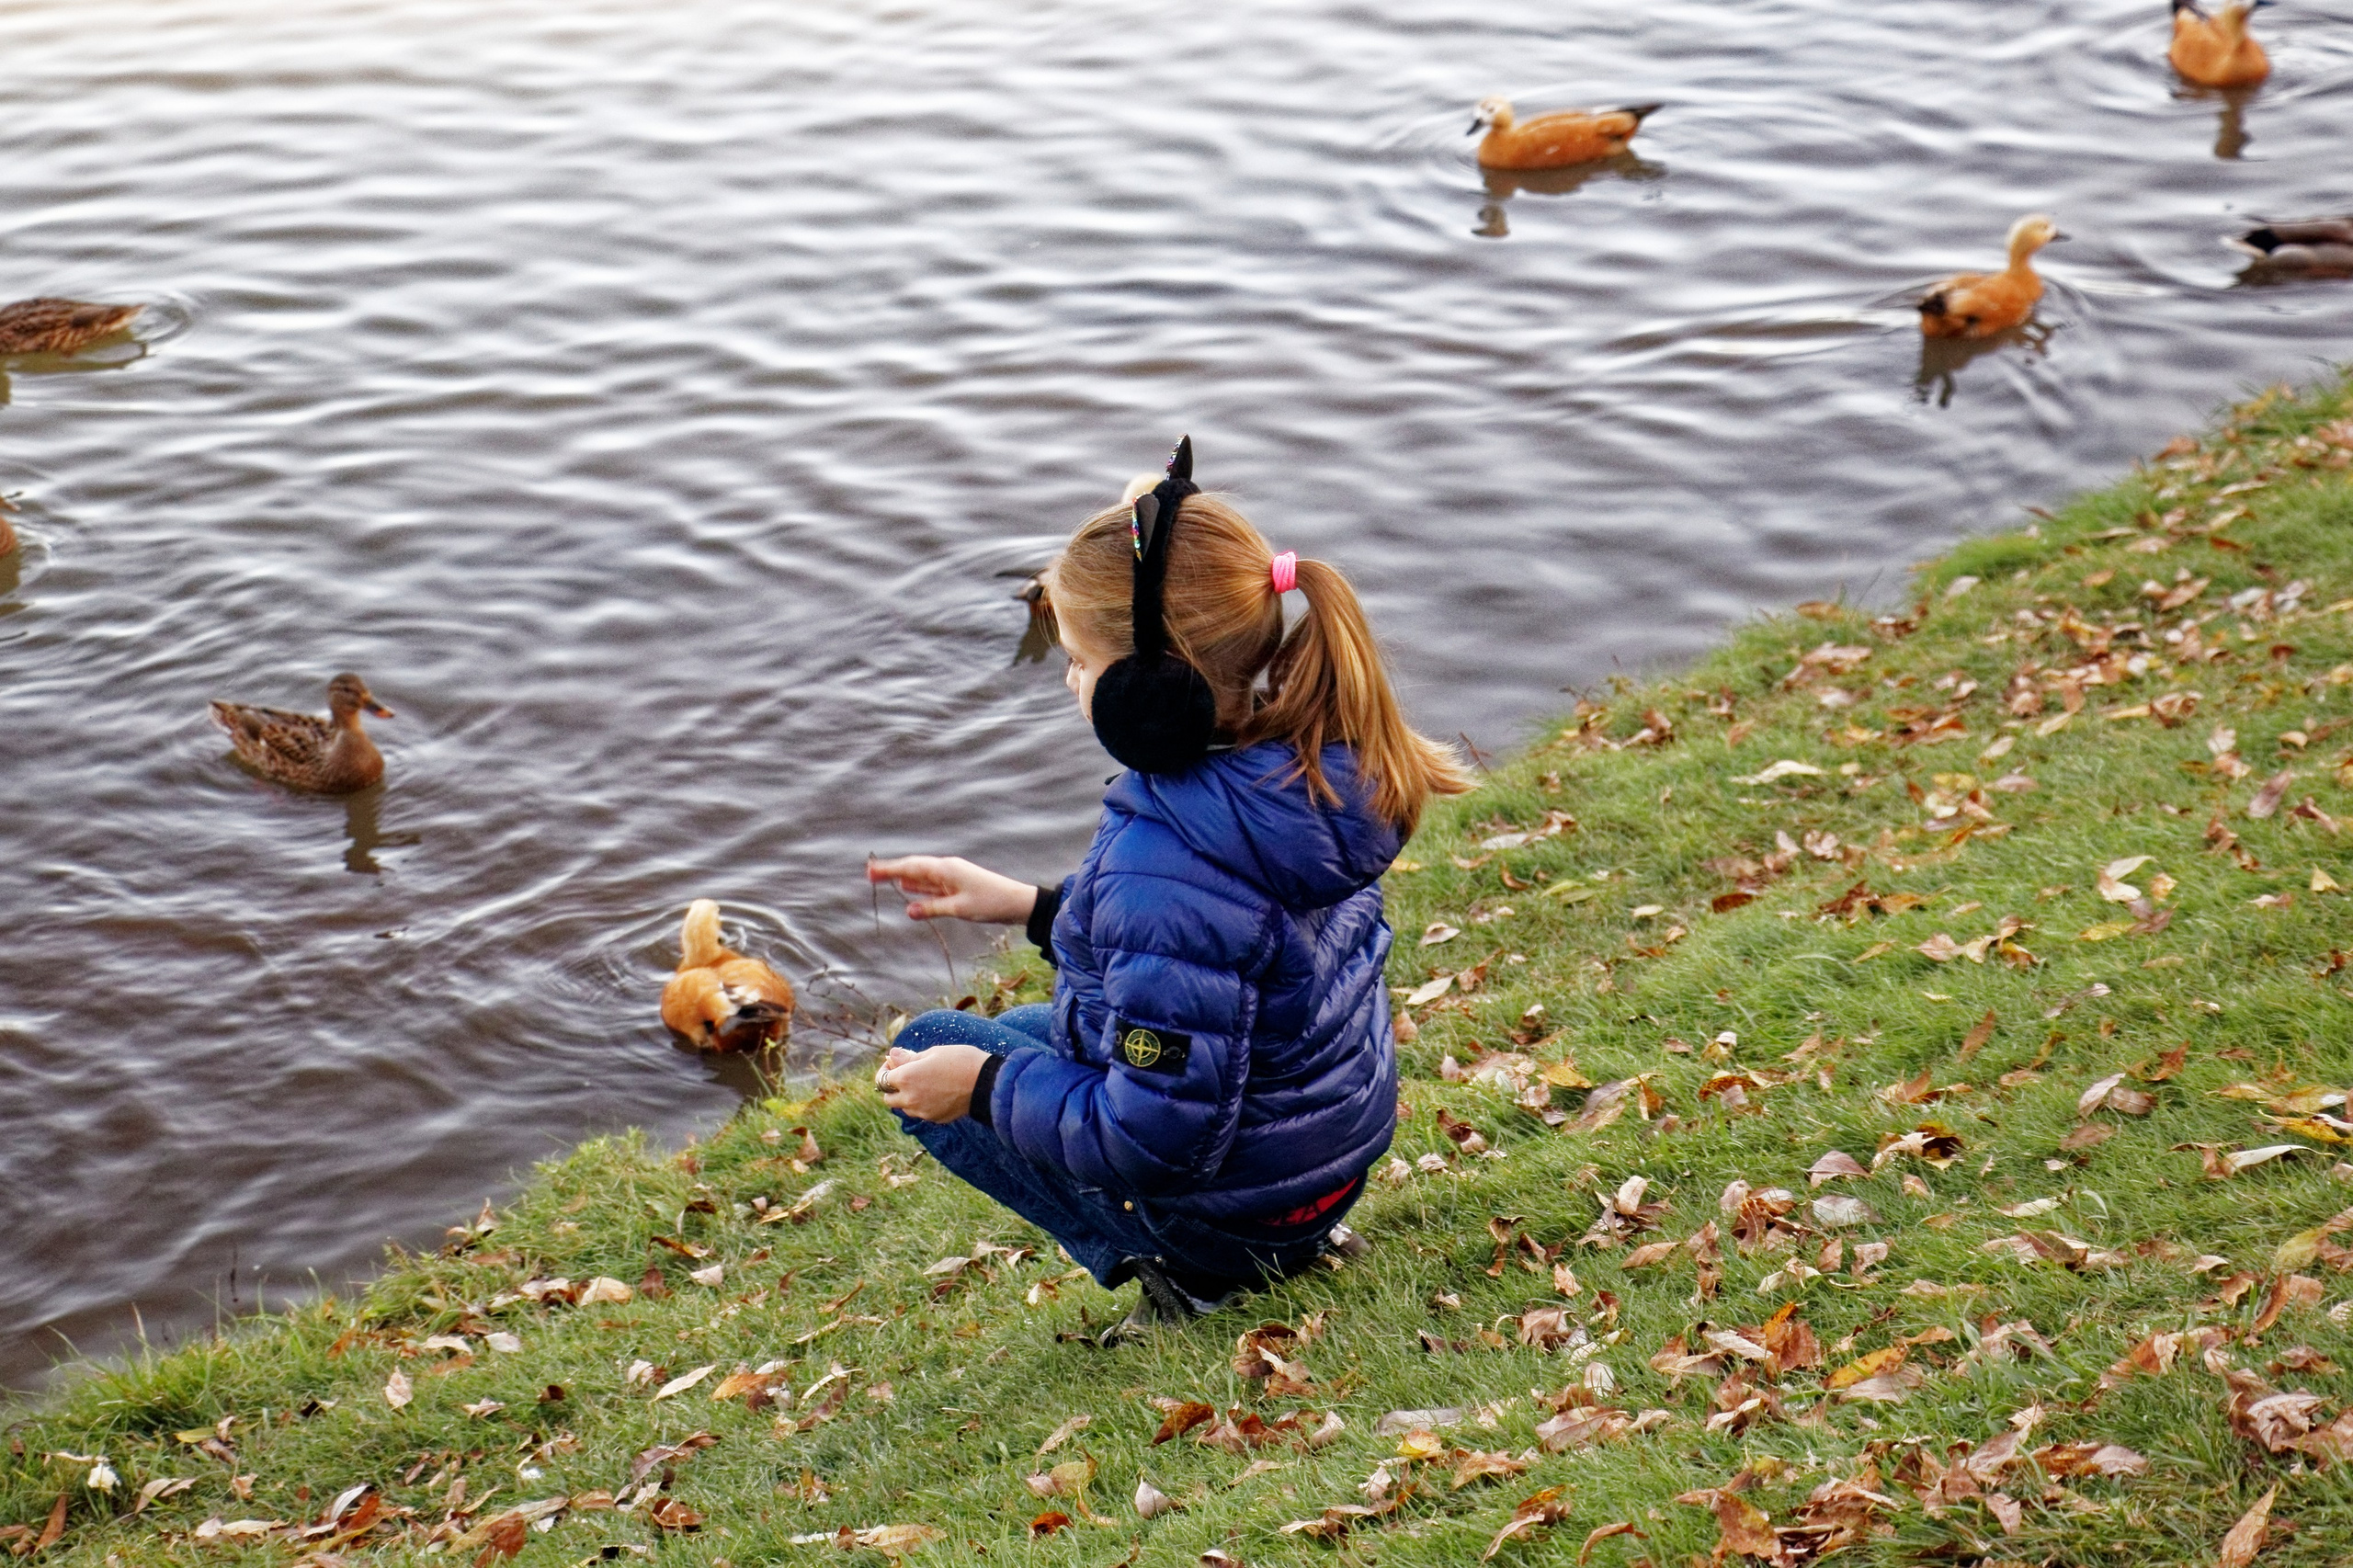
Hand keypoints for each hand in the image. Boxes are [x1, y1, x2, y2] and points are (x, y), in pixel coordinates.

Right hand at [867, 855, 1038, 923]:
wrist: (1017, 902)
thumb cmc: (991, 903)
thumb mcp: (959, 909)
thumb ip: (932, 908)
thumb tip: (908, 910)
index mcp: (945, 869)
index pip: (911, 867)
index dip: (889, 869)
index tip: (870, 871)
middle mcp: (947, 869)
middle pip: (913, 867)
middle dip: (891, 870)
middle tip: (869, 874)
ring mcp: (952, 876)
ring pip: (922, 875)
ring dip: (903, 876)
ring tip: (883, 877)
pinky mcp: (957, 885)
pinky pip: (932, 884)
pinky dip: (918, 885)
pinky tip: (909, 887)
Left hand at [875, 1043, 988, 1121]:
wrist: (986, 1082)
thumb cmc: (960, 1061)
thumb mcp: (933, 1052)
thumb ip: (908, 1058)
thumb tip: (892, 1055)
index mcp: (906, 1078)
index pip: (882, 1078)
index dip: (887, 1068)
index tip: (895, 1062)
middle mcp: (910, 1099)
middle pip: (888, 1098)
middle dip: (892, 1087)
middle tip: (906, 1074)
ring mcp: (922, 1112)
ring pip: (904, 1108)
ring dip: (906, 1097)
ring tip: (923, 1082)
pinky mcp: (935, 1118)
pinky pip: (921, 1113)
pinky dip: (922, 1104)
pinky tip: (936, 1091)